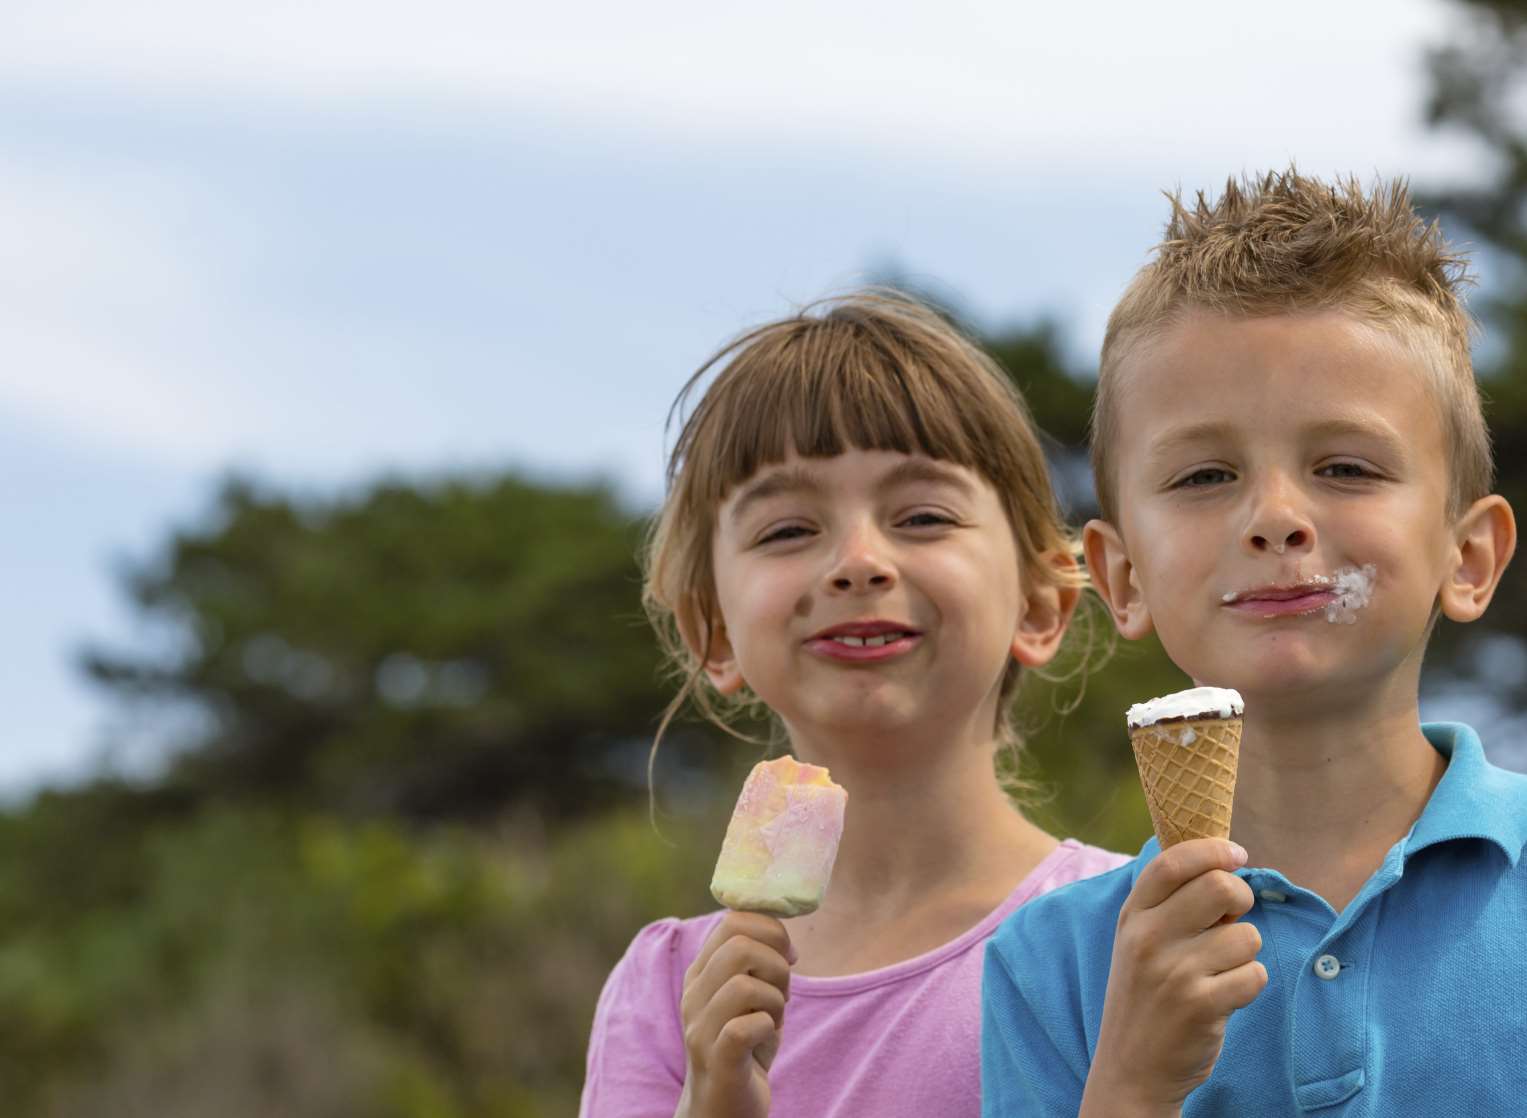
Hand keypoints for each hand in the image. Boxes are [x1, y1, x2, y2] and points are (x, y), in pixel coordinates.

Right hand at [673, 910, 793, 1117]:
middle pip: (740, 947)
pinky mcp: (717, 1060)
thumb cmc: (744, 1046)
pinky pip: (745, 1027)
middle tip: (782, 991)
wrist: (724, 1107)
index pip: (732, 921)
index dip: (771, 929)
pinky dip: (768, 1026)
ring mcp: (700, 1029)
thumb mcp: (748, 996)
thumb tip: (783, 934)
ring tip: (774, 1017)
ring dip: (775, 999)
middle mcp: (694, 996)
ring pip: (744, 985)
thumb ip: (756, 962)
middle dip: (777, 964)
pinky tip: (767, 1036)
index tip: (789, 954)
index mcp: (701, 973)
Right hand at [1080, 839, 1265, 1117]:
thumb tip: (1224, 867)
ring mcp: (1174, 972)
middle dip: (1241, 898)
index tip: (1236, 855)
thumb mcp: (1138, 942)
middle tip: (1233, 917)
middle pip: (1220, 887)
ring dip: (1245, 952)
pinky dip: (1249, 984)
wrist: (1131, 1067)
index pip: (1171, 861)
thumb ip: (1169, 905)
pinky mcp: (1201, 1006)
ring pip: (1246, 935)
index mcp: (1132, 917)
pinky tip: (1224, 998)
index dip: (1212, 850)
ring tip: (1219, 971)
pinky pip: (1255, 975)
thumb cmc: (1145, 996)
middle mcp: (1147, 938)